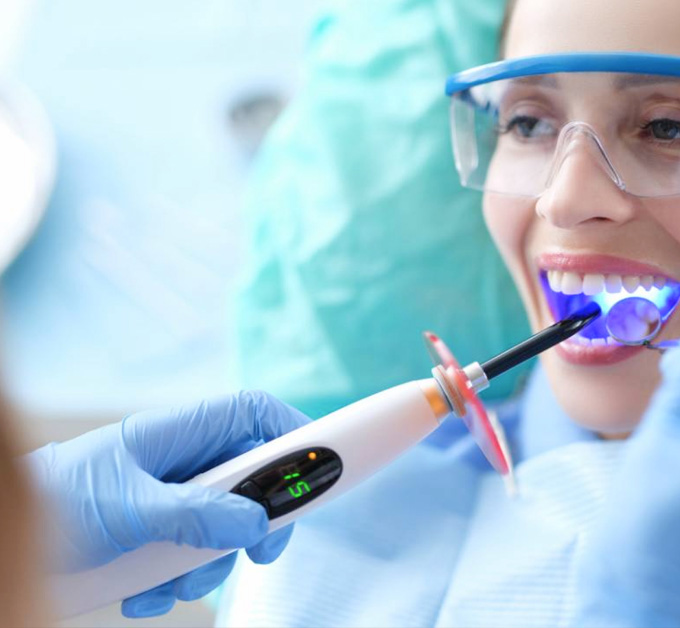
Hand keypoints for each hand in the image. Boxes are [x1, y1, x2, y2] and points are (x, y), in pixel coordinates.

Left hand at [27, 390, 310, 617]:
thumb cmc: (57, 501)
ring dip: (209, 562)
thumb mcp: (130, 507)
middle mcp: (182, 460)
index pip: (253, 413)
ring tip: (168, 584)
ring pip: (226, 524)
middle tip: (262, 552)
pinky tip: (141, 595)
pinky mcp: (157, 535)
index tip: (317, 472)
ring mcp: (171, 498)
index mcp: (180, 431)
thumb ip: (196, 513)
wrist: (3, 544)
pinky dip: (174, 582)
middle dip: (258, 520)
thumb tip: (257, 521)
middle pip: (252, 477)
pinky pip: (192, 555)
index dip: (292, 432)